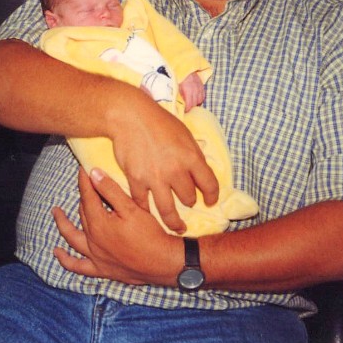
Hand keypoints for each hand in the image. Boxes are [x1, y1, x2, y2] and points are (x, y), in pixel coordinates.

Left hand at [52, 167, 180, 284]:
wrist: (164, 264)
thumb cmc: (151, 235)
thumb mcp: (132, 208)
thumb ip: (111, 190)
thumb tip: (93, 173)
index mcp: (99, 223)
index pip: (87, 196)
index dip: (84, 181)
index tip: (83, 169)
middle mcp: (92, 240)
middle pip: (82, 213)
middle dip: (82, 196)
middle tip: (85, 185)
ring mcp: (95, 256)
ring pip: (73, 237)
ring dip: (63, 224)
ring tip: (56, 213)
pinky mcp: (101, 270)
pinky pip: (77, 266)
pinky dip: (66, 260)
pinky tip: (58, 254)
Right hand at [107, 90, 218, 232]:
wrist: (130, 116)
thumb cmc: (158, 121)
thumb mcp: (184, 134)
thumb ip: (193, 154)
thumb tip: (199, 171)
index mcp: (192, 157)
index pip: (210, 185)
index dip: (212, 196)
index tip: (210, 201)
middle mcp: (176, 171)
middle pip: (189, 198)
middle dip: (189, 201)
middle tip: (187, 202)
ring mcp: (155, 178)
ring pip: (168, 210)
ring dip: (174, 221)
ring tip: (176, 226)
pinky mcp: (136, 180)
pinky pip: (144, 203)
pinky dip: (146, 209)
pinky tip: (149, 212)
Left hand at [178, 74, 204, 111]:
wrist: (184, 66)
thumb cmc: (178, 76)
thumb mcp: (175, 86)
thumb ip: (178, 95)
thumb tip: (178, 103)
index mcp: (188, 90)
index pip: (189, 104)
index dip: (187, 109)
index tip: (184, 111)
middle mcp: (195, 89)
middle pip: (195, 103)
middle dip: (190, 107)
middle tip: (186, 108)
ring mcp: (199, 87)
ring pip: (200, 100)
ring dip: (195, 103)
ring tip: (191, 104)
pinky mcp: (201, 85)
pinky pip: (203, 95)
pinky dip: (199, 99)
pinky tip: (195, 99)